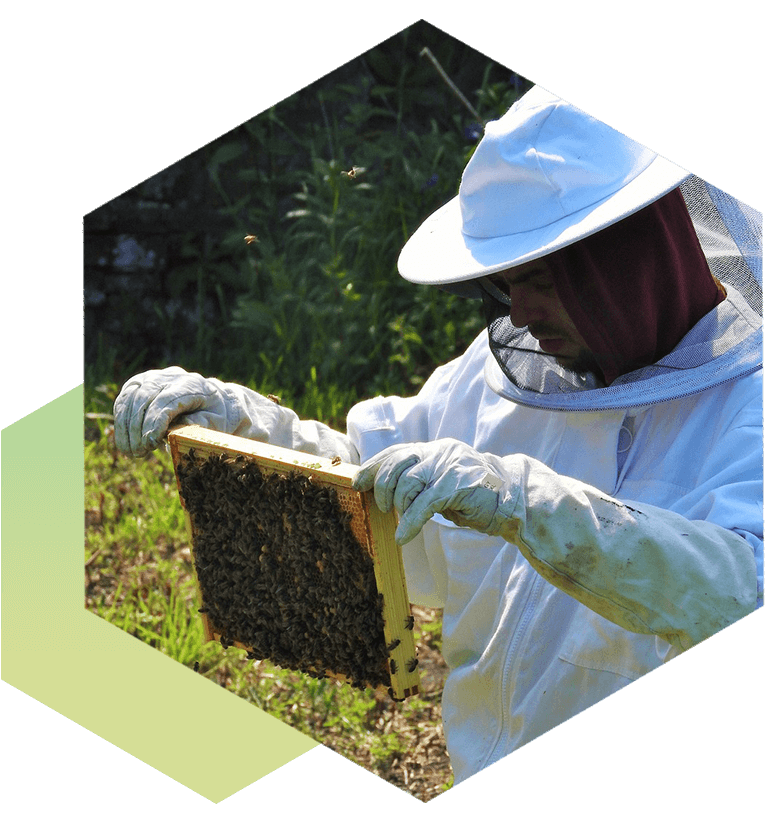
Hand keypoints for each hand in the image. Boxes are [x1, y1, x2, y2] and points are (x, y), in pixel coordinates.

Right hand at [113, 367, 230, 456]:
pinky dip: (121, 422)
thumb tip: (173, 433)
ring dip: (126, 428)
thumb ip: (199, 425)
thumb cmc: (214, 415)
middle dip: (139, 427)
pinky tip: (125, 442)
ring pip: (130, 398)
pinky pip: (124, 400)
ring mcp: (153, 377)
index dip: (156, 421)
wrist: (211, 400)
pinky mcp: (140, 383)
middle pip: (145, 397)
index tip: (151, 443)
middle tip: (140, 452)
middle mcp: (170, 376)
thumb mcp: (215, 423)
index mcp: (192, 384)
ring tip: (132, 452)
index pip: (167, 399)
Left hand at [352, 439, 509, 544]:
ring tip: (401, 520)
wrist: (514, 498)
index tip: (357, 482)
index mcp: (435, 450)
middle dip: (382, 488)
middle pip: (396, 464)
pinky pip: (424, 504)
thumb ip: (420, 481)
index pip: (396, 451)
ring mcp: (450, 467)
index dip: (374, 466)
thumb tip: (388, 492)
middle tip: (384, 508)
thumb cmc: (476, 495)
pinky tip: (404, 536)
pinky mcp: (458, 485)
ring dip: (398, 506)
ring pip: (407, 482)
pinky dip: (410, 522)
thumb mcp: (443, 483)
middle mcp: (440, 452)